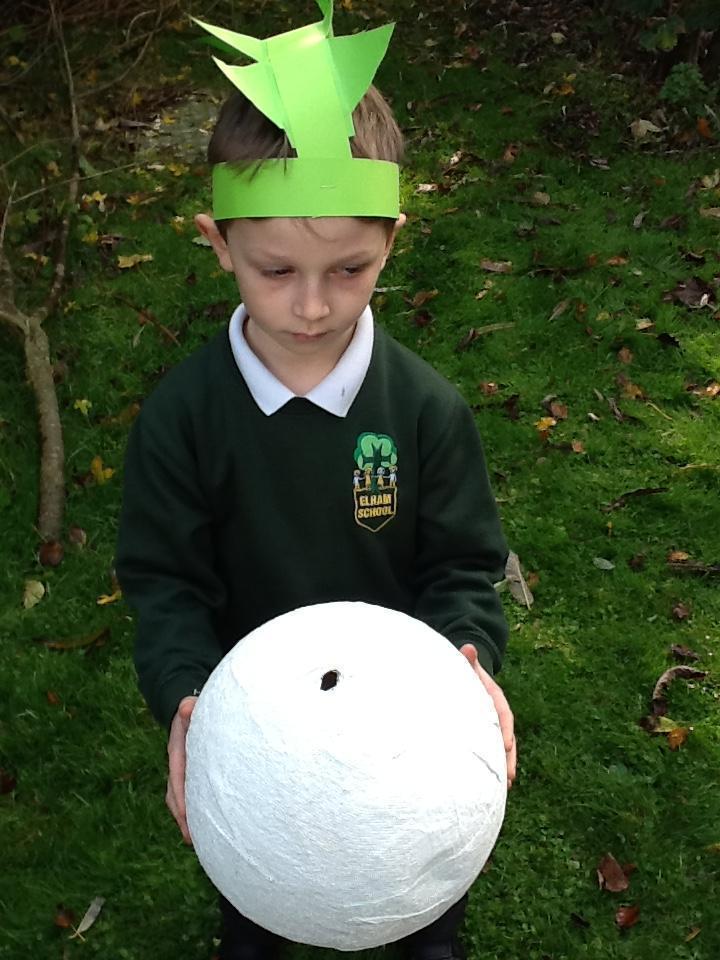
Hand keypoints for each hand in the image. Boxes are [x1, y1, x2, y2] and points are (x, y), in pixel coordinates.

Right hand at [166, 695, 197, 843]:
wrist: (189, 712)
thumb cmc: (194, 711)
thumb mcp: (191, 706)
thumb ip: (189, 707)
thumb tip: (187, 707)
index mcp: (177, 750)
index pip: (177, 775)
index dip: (181, 795)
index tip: (186, 814)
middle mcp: (177, 765)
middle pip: (175, 795)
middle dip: (182, 816)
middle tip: (191, 838)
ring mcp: (182, 773)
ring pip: (179, 800)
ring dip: (186, 820)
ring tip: (197, 842)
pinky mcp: (190, 778)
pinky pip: (189, 798)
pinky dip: (193, 813)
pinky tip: (204, 830)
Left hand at [459, 644, 515, 789]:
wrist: (466, 678)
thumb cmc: (466, 674)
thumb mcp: (468, 667)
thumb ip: (468, 660)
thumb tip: (468, 648)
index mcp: (495, 700)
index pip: (503, 715)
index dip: (505, 730)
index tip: (506, 745)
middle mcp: (496, 716)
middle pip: (506, 737)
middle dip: (508, 757)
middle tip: (509, 776)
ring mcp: (491, 727)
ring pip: (500, 749)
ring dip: (503, 767)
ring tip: (505, 787)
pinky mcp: (483, 736)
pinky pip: (489, 752)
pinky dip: (492, 767)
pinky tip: (492, 786)